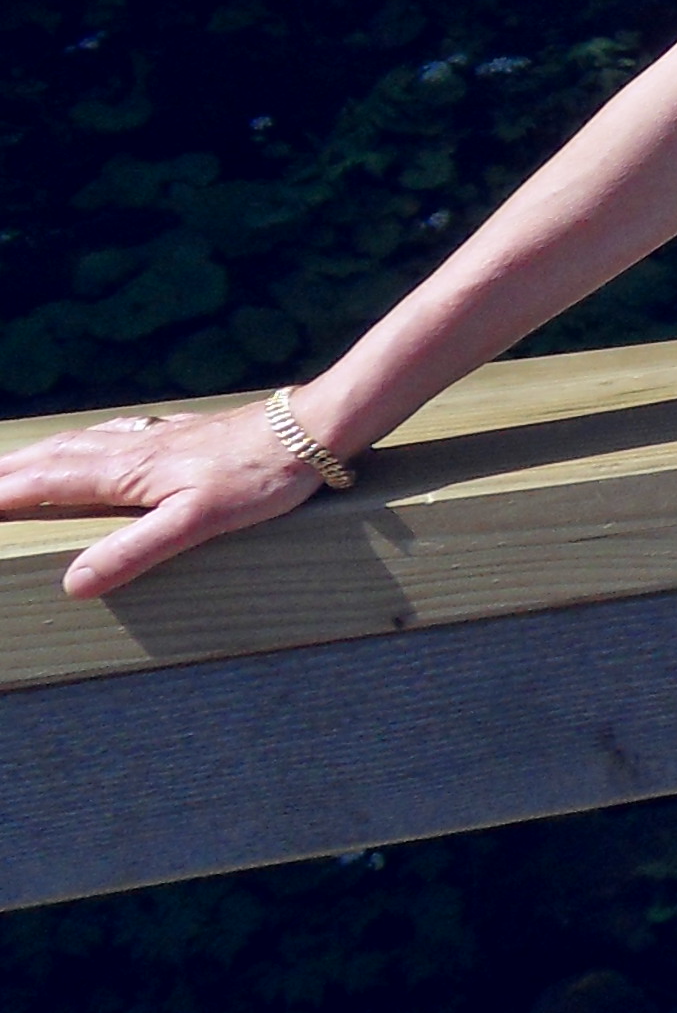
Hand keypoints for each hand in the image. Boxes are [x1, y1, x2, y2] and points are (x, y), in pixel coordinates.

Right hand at [0, 402, 330, 597]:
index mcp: (126, 473)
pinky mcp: (185, 434)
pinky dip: (87, 440)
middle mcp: (133, 450)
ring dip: (41, 454)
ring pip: (82, 442)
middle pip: (53, 457)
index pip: (44, 484)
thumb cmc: (259, 476)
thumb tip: (74, 583)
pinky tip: (99, 440)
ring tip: (15, 463)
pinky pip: (117, 434)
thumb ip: (135, 551)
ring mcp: (160, 438)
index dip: (1, 496)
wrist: (311, 430)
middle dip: (8, 471)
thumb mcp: (196, 522)